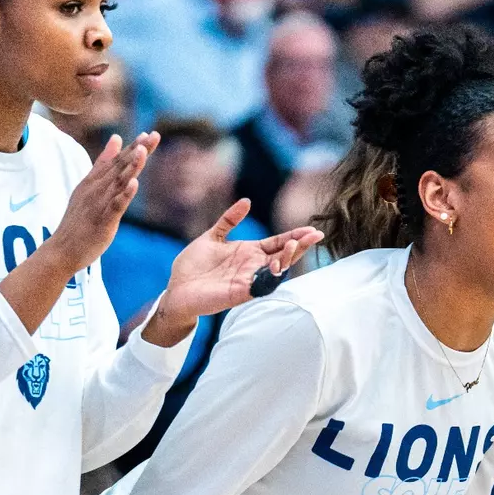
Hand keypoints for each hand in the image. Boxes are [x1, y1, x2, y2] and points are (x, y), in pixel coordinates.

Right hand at [48, 133, 157, 272]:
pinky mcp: (102, 221)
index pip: (117, 161)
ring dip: (131, 167)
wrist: (61, 249)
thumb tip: (117, 138)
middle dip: (137, 150)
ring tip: (143, 151)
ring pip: (118, 183)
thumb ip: (103, 163)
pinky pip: (115, 206)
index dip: (133, 147)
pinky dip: (124, 194)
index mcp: (94, 181)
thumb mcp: (89, 187)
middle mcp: (96, 189)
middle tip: (154, 136)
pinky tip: (134, 183)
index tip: (149, 134)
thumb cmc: (78, 220)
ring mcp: (99, 204)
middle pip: (120, 167)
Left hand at [143, 199, 323, 345]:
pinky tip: (277, 264)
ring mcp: (249, 280)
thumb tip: (247, 201)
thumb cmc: (193, 266)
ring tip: (295, 245)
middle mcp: (253, 266)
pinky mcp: (241, 293)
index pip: (278, 242)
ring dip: (288, 258)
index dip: (295, 236)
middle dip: (301, 246)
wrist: (176, 289)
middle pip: (284, 255)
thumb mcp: (212, 236)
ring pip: (277, 270)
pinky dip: (270, 276)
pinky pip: (261, 285)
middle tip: (316, 235)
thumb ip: (229, 220)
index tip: (312, 229)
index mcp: (249, 252)